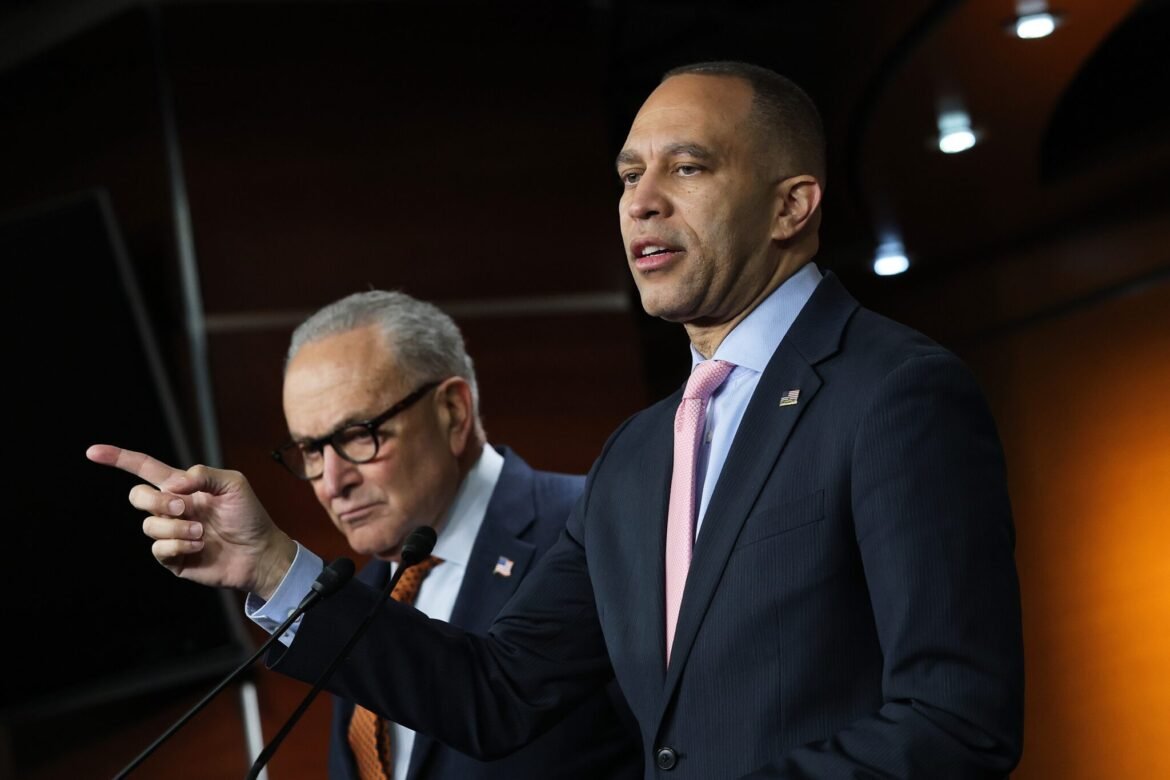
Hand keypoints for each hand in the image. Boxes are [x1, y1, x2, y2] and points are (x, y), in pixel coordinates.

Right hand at [86, 444, 296, 598]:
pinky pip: (158, 548)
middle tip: (184, 507)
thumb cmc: (249, 516)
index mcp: (182, 487)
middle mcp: (172, 509)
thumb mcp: (233, 484)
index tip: (93, 451)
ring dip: (176, 526)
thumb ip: (203, 474)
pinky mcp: (173, 557)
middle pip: (137, 496)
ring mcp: (170, 533)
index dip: (118, 459)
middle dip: (156, 500)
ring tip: (202, 531)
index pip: (144, 469)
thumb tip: (171, 484)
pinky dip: (178, 544)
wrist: (260, 552)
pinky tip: (199, 545)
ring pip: (148, 525)